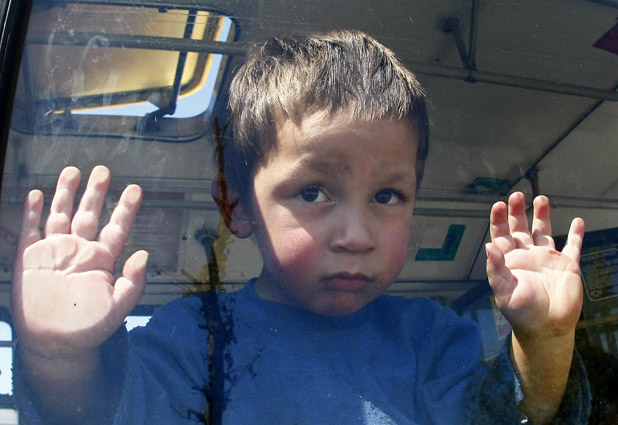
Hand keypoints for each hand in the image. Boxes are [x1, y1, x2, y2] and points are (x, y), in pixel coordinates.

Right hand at [11, 166, 147, 358]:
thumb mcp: (119, 307)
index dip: (125, 208)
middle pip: (88, 214)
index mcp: (102, 259)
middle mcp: (80, 250)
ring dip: (65, 193)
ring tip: (73, 171)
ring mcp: (55, 252)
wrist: (55, 344)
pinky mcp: (30, 258)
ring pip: (61, 215)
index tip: (135, 189)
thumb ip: (133, 281)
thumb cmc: (89, 328)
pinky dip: (33, 212)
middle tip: (103, 170)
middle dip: (95, 192)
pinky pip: (31, 230)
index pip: (116, 227)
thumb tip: (145, 255)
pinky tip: (37, 194)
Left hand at [485, 192, 583, 339]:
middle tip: (517, 195)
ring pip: (544, 231)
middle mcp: (527, 255)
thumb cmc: (521, 312)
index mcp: (510, 260)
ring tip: (541, 198)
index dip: (499, 219)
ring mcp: (547, 259)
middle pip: (520, 227)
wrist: (546, 329)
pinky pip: (573, 246)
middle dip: (518, 211)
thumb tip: (489, 246)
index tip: (499, 204)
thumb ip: (496, 269)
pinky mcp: (567, 266)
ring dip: (543, 215)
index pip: (501, 234)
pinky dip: (576, 234)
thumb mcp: (504, 291)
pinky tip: (577, 221)